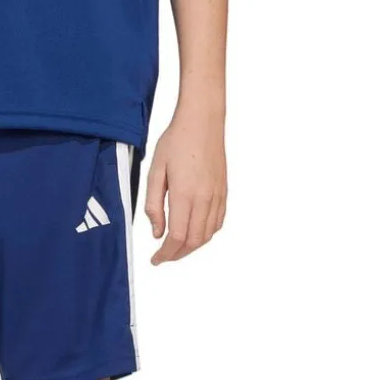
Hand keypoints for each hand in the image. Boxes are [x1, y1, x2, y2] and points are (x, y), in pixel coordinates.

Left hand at [145, 110, 226, 264]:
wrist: (202, 119)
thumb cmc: (176, 141)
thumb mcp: (155, 172)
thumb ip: (154, 206)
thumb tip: (157, 233)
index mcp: (185, 194)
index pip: (177, 237)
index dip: (166, 254)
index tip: (155, 260)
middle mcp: (205, 198)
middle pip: (194, 241)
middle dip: (177, 254)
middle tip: (163, 256)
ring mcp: (217, 195)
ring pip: (208, 235)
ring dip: (191, 247)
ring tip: (176, 247)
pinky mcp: (224, 191)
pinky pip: (218, 222)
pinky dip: (206, 234)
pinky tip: (194, 233)